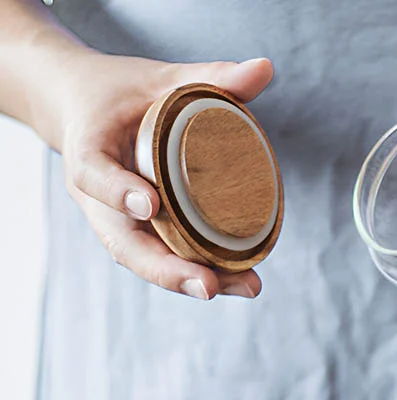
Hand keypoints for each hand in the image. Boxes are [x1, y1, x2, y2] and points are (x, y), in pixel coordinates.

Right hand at [55, 52, 273, 298]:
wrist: (85, 108)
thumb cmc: (124, 93)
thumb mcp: (162, 77)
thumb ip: (211, 75)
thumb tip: (265, 68)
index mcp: (87, 148)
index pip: (93, 174)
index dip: (118, 191)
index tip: (151, 204)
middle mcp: (97, 196)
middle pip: (124, 243)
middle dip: (166, 269)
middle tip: (208, 285)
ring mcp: (116, 219)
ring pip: (146, 259)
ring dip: (191, 280)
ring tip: (245, 287)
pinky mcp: (139, 231)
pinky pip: (164, 256)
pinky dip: (198, 270)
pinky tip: (240, 281)